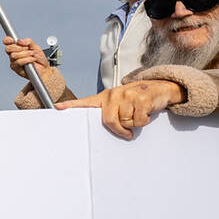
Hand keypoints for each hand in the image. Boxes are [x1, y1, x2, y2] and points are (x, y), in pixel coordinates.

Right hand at [3, 37, 48, 78]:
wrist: (44, 68)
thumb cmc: (39, 58)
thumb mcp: (36, 46)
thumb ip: (28, 41)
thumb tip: (20, 41)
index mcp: (17, 47)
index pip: (7, 42)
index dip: (7, 40)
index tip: (11, 40)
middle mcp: (14, 54)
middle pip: (8, 48)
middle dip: (18, 47)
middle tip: (27, 48)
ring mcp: (14, 62)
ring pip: (14, 55)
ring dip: (25, 54)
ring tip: (32, 55)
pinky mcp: (16, 69)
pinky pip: (18, 62)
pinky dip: (27, 60)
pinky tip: (31, 60)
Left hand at [57, 80, 184, 138]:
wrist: (160, 88)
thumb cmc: (137, 99)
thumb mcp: (120, 102)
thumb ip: (109, 112)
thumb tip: (104, 127)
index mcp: (105, 97)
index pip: (85, 102)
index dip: (70, 105)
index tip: (58, 107)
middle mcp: (114, 94)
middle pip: (109, 120)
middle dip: (119, 129)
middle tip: (127, 130)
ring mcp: (127, 95)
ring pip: (126, 122)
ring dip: (134, 123)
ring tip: (138, 113)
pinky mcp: (141, 98)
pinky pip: (139, 121)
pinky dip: (144, 121)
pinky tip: (146, 112)